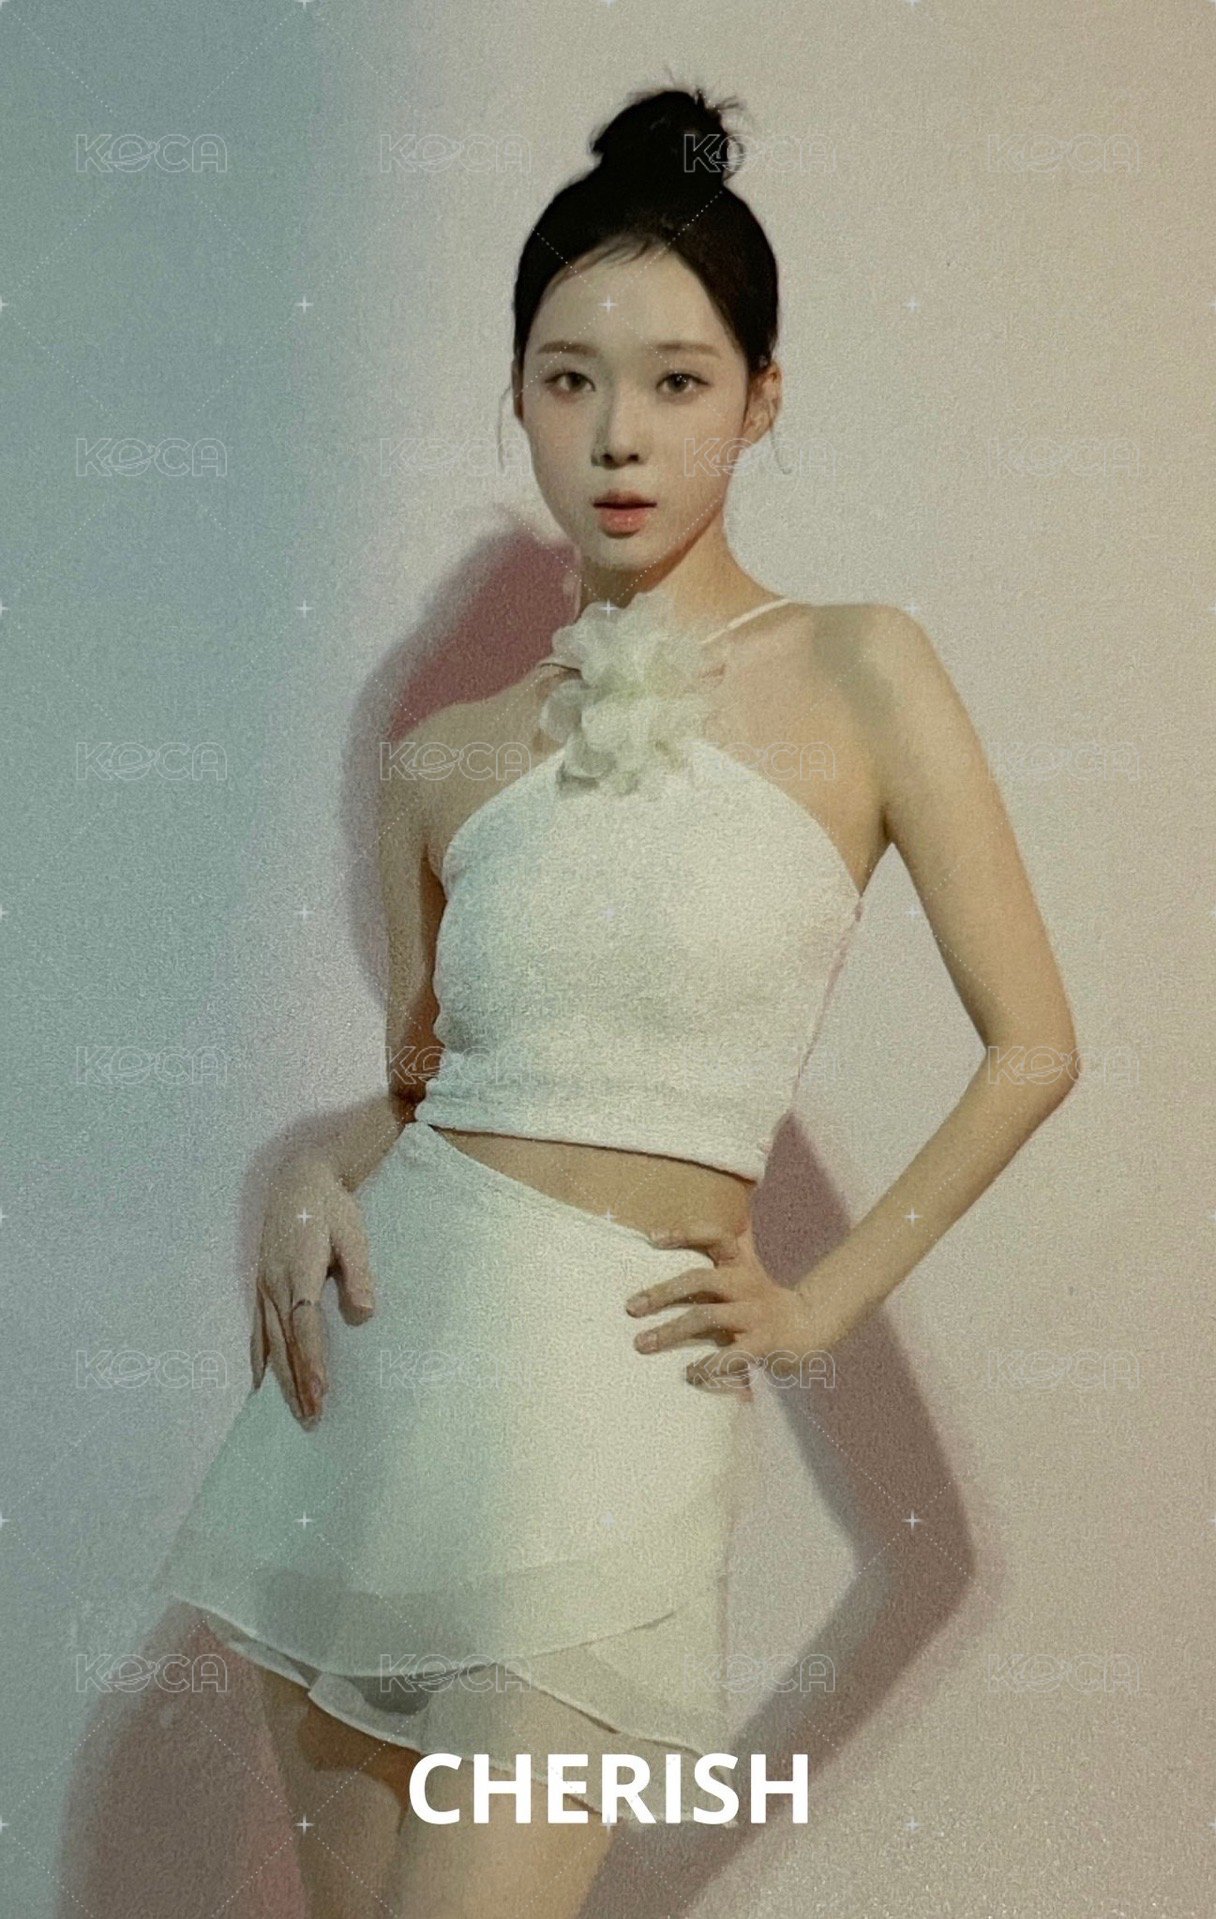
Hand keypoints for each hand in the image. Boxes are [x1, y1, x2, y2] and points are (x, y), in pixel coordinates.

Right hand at [251, 1152, 375, 1426]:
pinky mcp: (260, 1285)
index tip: (322, 1390)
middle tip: (313, 1418)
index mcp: (299, 1269)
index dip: (313, 1359)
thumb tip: (365, 1314)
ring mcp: (263, 1285)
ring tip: (296, 1411)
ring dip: (282, 1378)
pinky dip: (259, 1359)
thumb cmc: (332, 1208)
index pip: (306, 1324)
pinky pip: (257, 1329)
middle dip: (298, 1382)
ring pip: (270, 1341)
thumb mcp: (353, 1234)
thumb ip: (359, 1273)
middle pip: (285, 1342)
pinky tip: (259, 1384)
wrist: (298, 1180)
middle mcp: (275, 1282)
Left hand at [624, 1219, 855, 1393]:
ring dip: (671, 1331)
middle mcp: (746, 1284)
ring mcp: (754, 1314)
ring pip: (707, 1317)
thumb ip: (732, 1238)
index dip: (685, 1233)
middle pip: (700, 1279)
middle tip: (632, 1307)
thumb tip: (729, 1194)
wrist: (810, 1326)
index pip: (715, 1236)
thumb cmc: (764, 1296)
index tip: (652, 1238)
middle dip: (662, 1293)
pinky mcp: (764, 1344)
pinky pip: (733, 1355)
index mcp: (740, 1263)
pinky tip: (690, 1374)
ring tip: (643, 1344)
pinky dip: (710, 1365)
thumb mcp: (747, 1263)